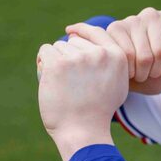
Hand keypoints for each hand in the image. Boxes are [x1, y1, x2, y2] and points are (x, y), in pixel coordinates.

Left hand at [37, 35, 127, 160]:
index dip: (81, 30)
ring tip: (63, 85)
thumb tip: (99, 48)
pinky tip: (48, 77)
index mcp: (117, 57)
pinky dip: (43, 62)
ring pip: (59, 47)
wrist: (83, 131)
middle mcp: (99, 54)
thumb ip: (111, 65)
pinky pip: (45, 51)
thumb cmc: (98, 113)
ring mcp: (78, 58)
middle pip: (74, 40)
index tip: (71, 30)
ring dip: (56, 61)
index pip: (96, 32)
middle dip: (68, 55)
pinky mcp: (58, 64)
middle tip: (70, 80)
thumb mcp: (117, 86)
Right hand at [65, 8, 160, 94]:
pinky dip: (130, 70)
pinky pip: (126, 56)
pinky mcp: (113, 29)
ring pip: (143, 56)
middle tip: (152, 70)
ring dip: (143, 73)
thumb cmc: (156, 73)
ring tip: (141, 70)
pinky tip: (128, 68)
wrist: (128, 80)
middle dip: (158, 69)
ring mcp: (131, 20)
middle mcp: (151, 13)